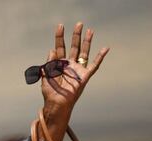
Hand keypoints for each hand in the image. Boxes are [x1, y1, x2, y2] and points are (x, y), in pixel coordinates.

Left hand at [39, 23, 108, 140]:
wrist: (57, 105)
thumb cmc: (50, 93)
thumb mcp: (46, 77)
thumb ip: (48, 63)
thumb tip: (52, 51)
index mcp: (58, 64)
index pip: (59, 47)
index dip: (59, 37)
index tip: (60, 26)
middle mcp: (69, 65)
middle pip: (73, 47)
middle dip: (76, 35)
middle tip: (78, 24)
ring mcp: (77, 69)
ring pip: (84, 52)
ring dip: (87, 42)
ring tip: (90, 30)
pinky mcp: (85, 76)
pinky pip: (94, 65)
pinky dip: (100, 57)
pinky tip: (105, 48)